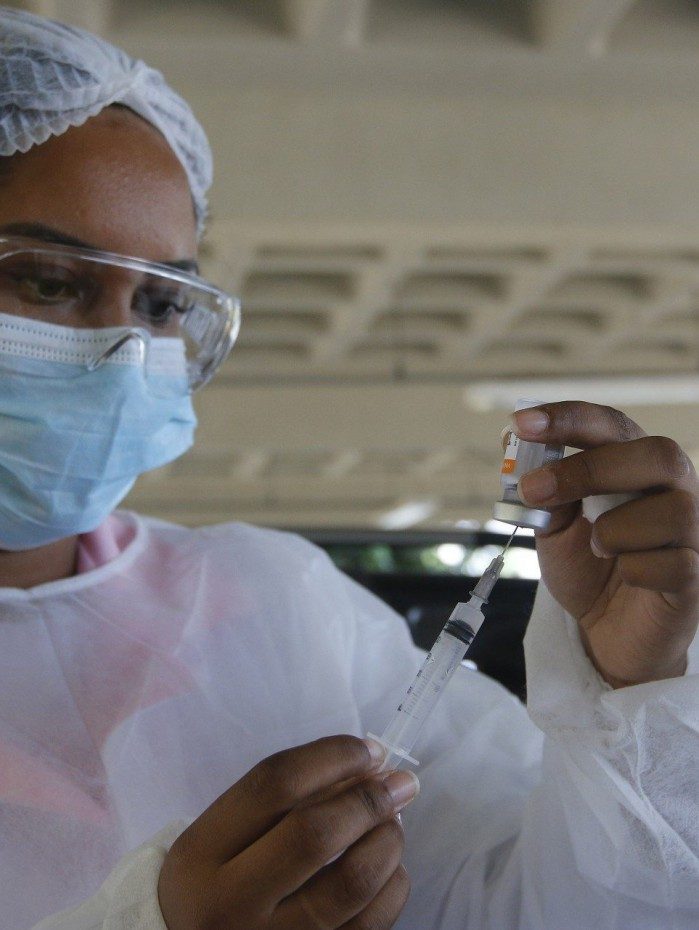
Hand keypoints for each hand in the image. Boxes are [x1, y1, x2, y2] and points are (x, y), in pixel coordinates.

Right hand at [157, 735, 416, 929]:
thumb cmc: (216, 883)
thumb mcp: (220, 838)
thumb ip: (278, 799)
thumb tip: (367, 765)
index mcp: (202, 854)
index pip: (274, 785)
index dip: (332, 757)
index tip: (368, 749)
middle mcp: (231, 902)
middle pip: (315, 834)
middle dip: (369, 799)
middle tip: (399, 782)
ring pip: (352, 882)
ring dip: (387, 840)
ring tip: (394, 822)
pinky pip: (372, 924)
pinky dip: (393, 885)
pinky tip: (389, 866)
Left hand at [512, 401, 698, 687]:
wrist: (607, 632)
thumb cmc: (588, 567)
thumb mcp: (554, 527)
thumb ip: (546, 494)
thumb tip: (520, 455)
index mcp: (635, 467)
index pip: (612, 426)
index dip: (569, 419)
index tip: (522, 424)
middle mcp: (674, 490)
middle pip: (659, 454)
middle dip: (590, 469)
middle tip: (535, 489)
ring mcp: (692, 533)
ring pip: (674, 510)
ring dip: (616, 529)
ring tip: (596, 547)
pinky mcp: (696, 578)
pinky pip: (675, 564)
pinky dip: (635, 569)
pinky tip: (625, 578)